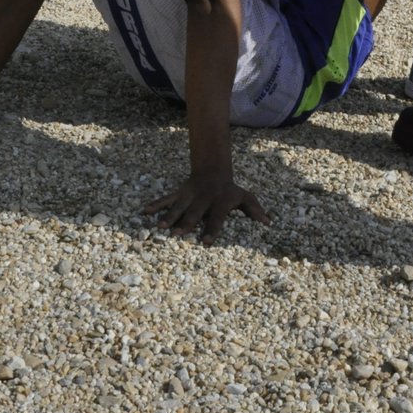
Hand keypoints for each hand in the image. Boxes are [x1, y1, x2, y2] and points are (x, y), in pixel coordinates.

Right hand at [142, 170, 268, 242]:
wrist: (214, 170)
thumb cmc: (230, 191)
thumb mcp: (245, 197)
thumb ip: (255, 209)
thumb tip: (268, 223)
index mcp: (220, 203)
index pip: (217, 217)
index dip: (213, 229)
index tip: (207, 242)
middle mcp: (204, 199)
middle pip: (195, 213)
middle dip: (187, 223)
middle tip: (179, 234)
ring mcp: (190, 196)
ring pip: (178, 206)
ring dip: (169, 216)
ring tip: (160, 227)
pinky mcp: (179, 193)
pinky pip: (166, 199)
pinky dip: (155, 205)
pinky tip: (144, 212)